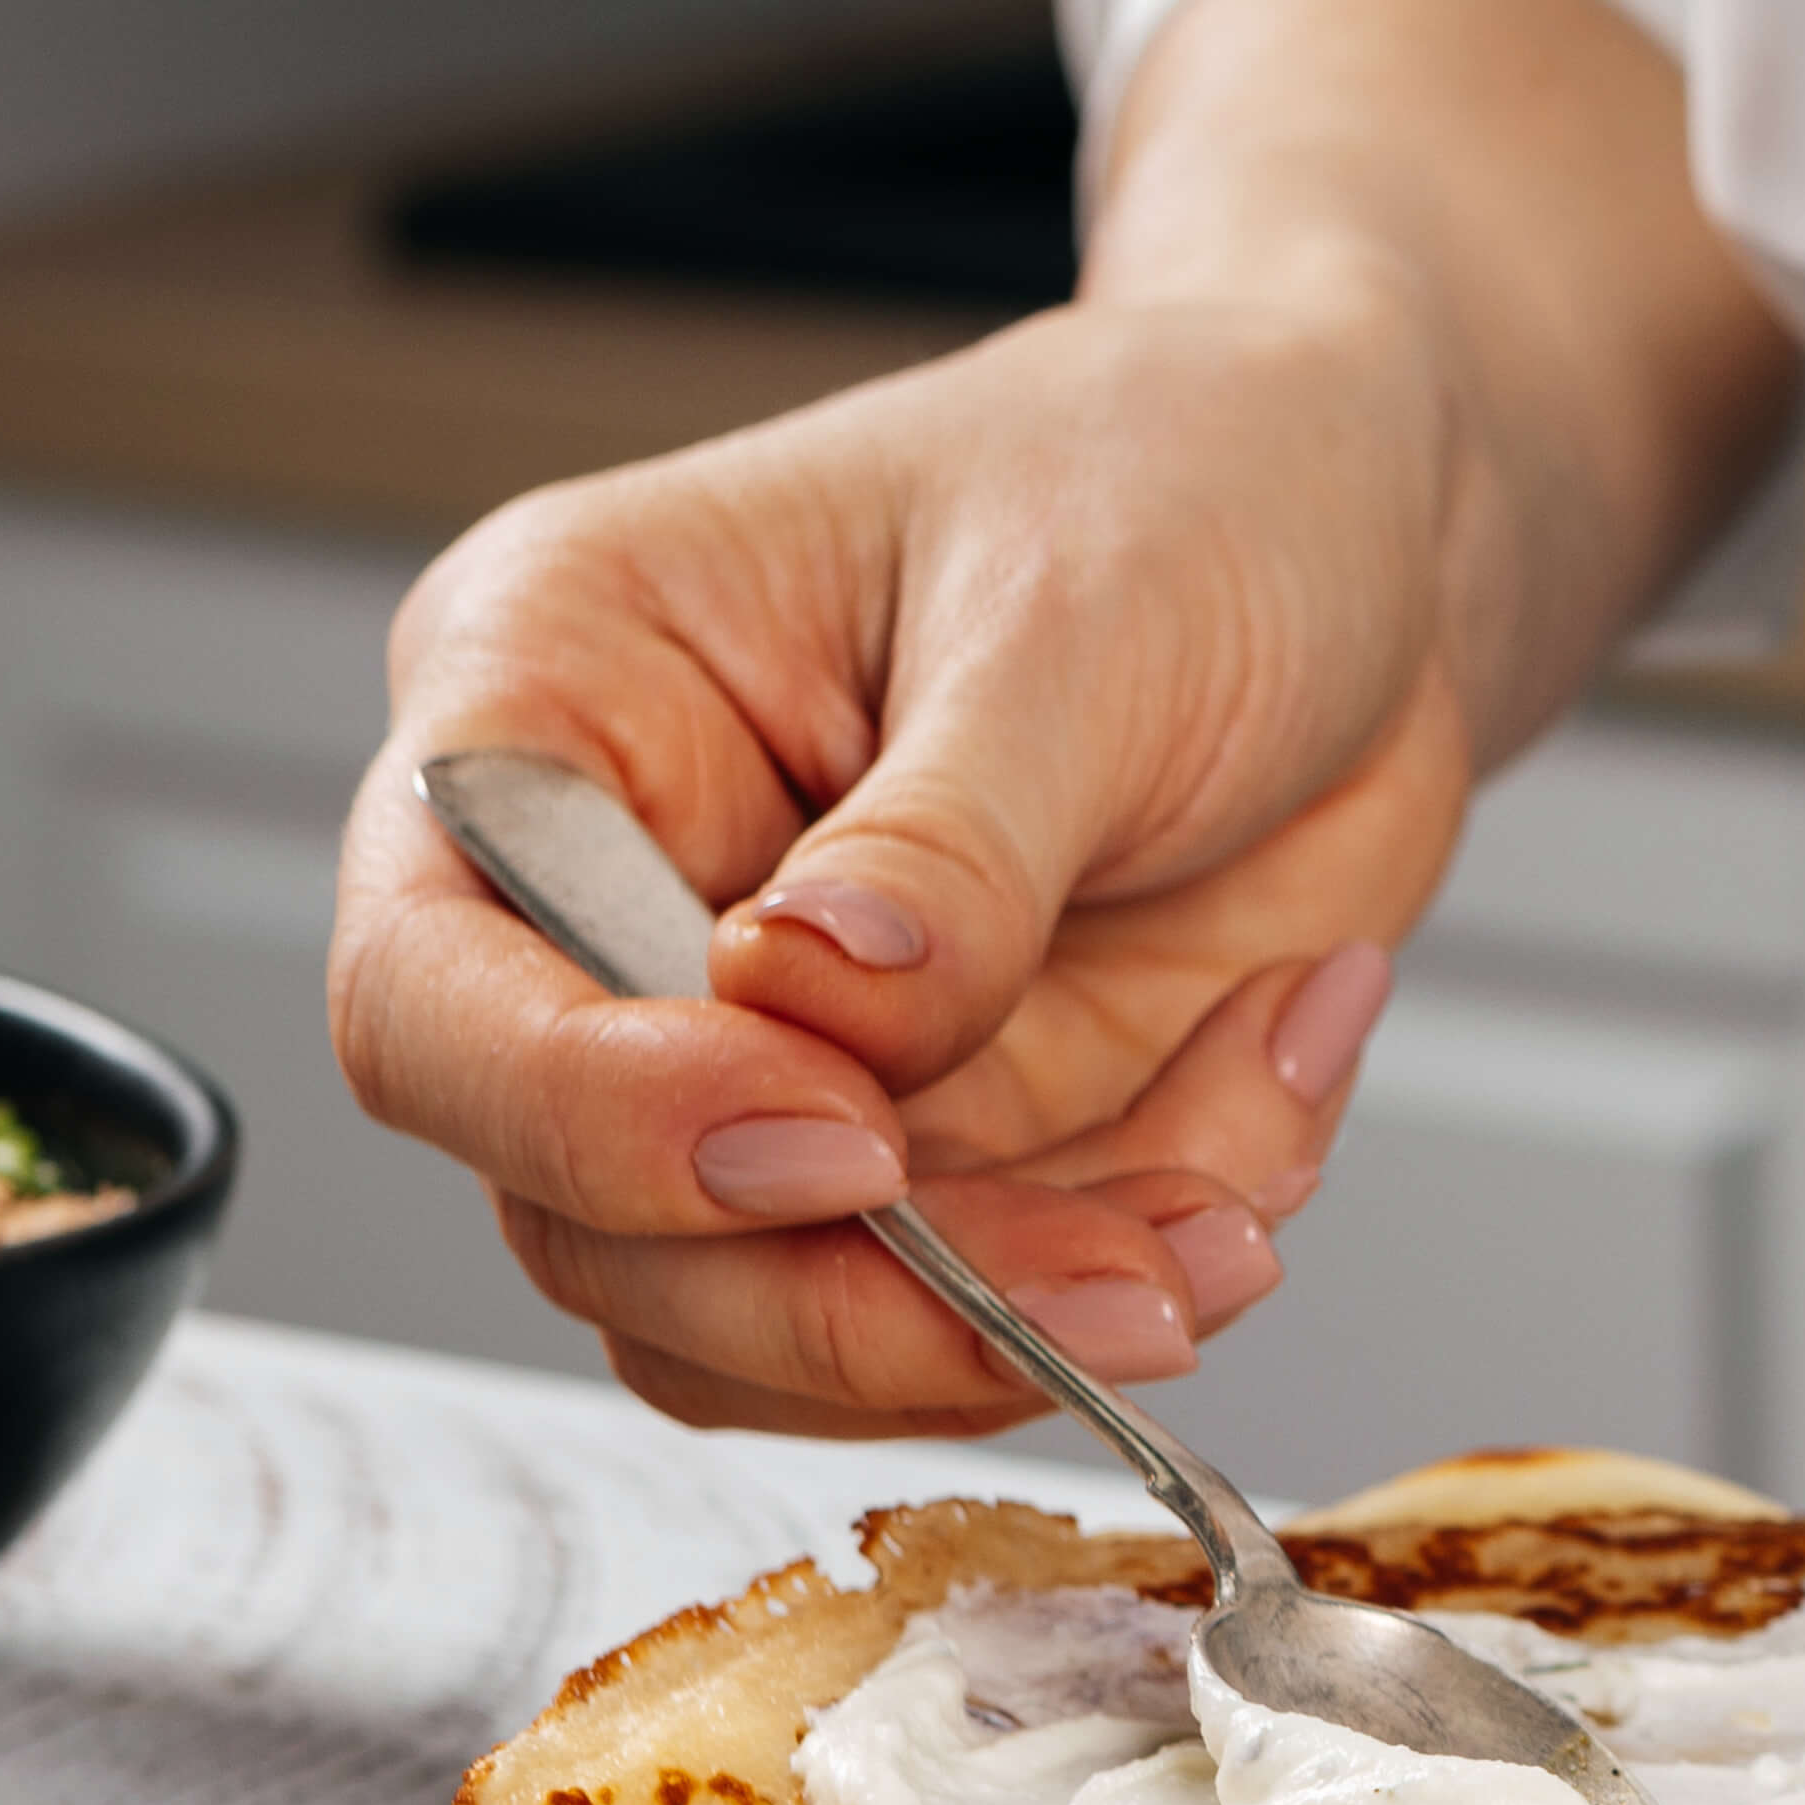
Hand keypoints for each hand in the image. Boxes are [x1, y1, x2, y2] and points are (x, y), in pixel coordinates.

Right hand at [332, 284, 1473, 1435]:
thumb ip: (949, 845)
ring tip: (1230, 1221)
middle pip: (588, 1224)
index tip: (839, 1146)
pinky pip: (976, 1312)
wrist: (1371, 534)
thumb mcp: (1078, 615)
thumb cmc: (1180, 478)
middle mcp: (630, 904)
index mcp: (557, 697)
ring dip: (1016, 1326)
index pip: (433, 993)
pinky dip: (1139, 1259)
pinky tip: (1274, 1073)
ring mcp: (782, 1052)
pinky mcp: (941, 1140)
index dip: (595, 1117)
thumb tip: (814, 1005)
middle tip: (1106, 1280)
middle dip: (854, 1298)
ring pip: (775, 1321)